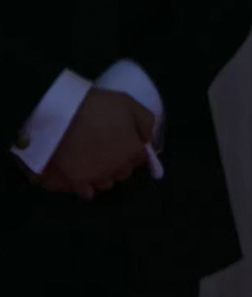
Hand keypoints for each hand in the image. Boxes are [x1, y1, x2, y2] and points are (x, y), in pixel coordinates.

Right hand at [33, 87, 155, 197]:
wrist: (60, 112)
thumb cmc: (96, 105)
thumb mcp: (128, 104)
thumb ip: (145, 121)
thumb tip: (147, 138)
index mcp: (134, 151)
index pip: (139, 158)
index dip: (130, 149)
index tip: (120, 142)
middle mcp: (119, 168)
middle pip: (122, 171)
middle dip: (116, 163)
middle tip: (102, 150)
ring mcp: (98, 177)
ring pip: (105, 183)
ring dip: (101, 175)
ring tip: (89, 162)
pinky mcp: (76, 181)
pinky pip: (86, 192)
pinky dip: (84, 187)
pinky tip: (79, 177)